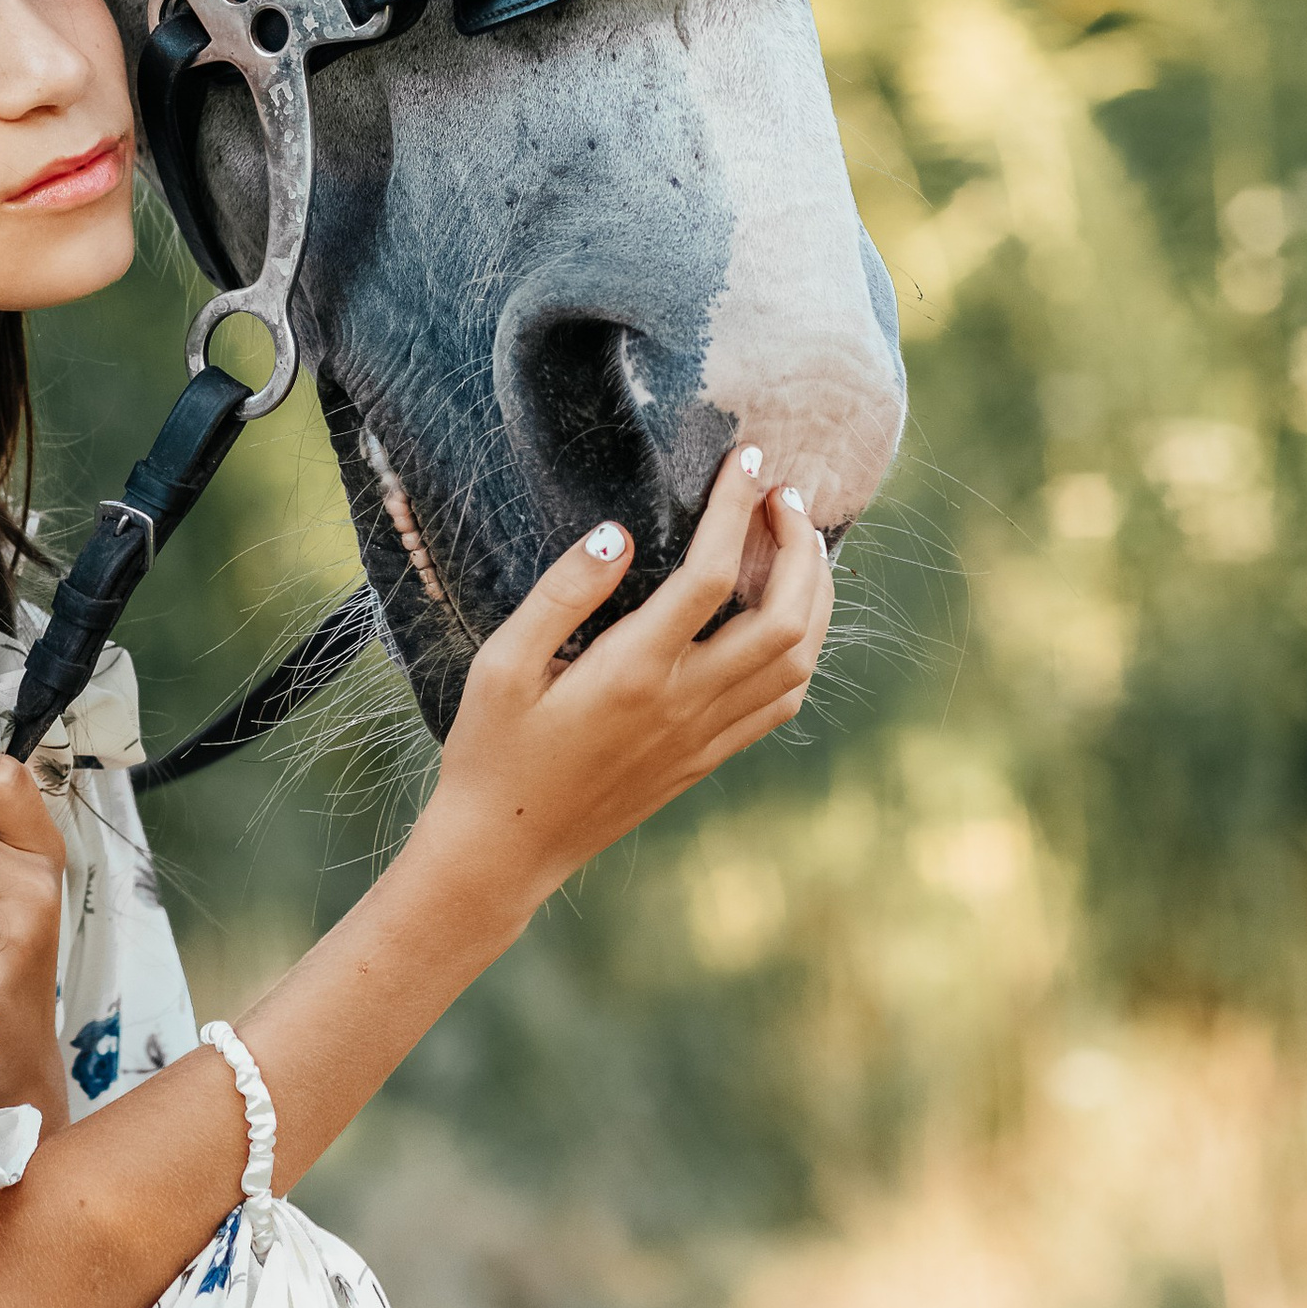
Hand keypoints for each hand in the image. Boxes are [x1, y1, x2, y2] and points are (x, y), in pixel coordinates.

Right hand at [418, 446, 833, 935]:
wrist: (508, 849)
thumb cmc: (493, 751)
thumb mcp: (502, 665)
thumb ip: (561, 595)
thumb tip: (617, 536)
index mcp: (633, 671)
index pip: (711, 575)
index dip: (737, 508)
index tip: (744, 458)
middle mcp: (684, 704)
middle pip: (785, 617)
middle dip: (799, 544)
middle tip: (784, 492)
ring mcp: (704, 736)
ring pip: (798, 660)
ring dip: (813, 593)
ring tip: (798, 541)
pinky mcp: (707, 759)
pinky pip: (780, 701)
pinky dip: (802, 648)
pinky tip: (786, 616)